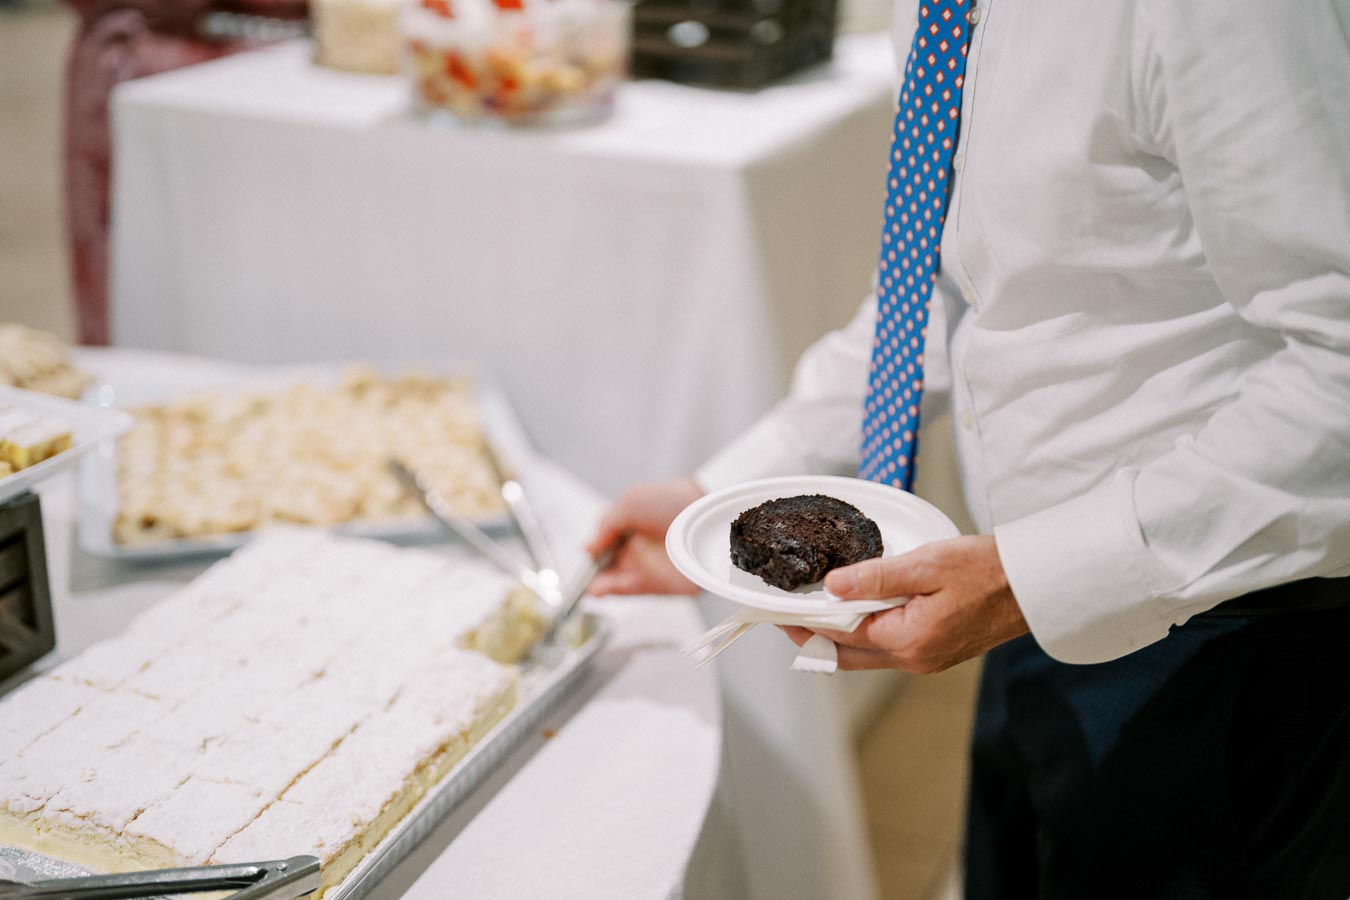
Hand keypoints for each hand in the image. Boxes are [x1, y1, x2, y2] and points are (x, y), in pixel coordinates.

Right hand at [586, 478, 703, 595]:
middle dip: (595, 576)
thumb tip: (586, 549)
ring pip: (620, 582)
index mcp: (631, 532)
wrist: (703, 510)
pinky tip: (603, 588)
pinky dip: (618, 590)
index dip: (593, 557)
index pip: (605, 549)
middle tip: (584, 580)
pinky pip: (636, 590)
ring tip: (591, 587)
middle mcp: (640, 552)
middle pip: (610, 569)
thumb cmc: (669, 500)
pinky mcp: (664, 585)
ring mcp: (651, 569)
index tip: (584, 560)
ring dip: (603, 586)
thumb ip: (605, 526)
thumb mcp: (629, 504)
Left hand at [780, 535, 1028, 672]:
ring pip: (868, 656)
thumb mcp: (926, 564)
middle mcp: (915, 659)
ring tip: (816, 615)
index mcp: (908, 641)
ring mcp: (928, 659)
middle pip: (848, 657)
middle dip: (815, 639)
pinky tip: (859, 614)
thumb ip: (875, 577)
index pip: (841, 636)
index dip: (807, 623)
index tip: (782, 613)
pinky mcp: (938, 651)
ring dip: (840, 638)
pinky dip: (867, 635)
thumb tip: (832, 587)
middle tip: (787, 621)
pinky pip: (890, 649)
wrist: (1032, 584)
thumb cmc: (987, 570)